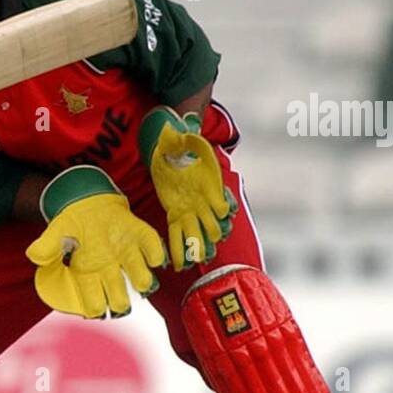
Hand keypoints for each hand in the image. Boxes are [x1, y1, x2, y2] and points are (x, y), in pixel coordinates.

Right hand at [24, 166, 164, 318]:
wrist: (89, 202)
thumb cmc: (73, 223)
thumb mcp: (56, 231)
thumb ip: (47, 246)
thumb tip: (34, 256)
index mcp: (89, 272)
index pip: (93, 300)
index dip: (96, 308)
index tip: (98, 311)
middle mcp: (111, 268)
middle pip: (119, 295)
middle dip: (121, 301)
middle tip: (121, 303)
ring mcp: (128, 254)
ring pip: (141, 278)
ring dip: (143, 282)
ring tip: (142, 284)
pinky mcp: (141, 237)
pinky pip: (153, 249)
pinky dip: (156, 255)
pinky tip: (154, 258)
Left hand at [139, 106, 236, 270]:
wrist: (169, 148)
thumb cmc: (180, 142)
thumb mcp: (184, 137)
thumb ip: (189, 137)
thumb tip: (188, 128)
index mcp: (210, 184)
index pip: (220, 200)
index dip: (222, 208)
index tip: (223, 214)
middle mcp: (203, 200)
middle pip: (212, 221)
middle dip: (213, 232)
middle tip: (211, 245)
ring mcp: (190, 209)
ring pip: (198, 231)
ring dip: (198, 245)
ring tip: (197, 259)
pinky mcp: (175, 214)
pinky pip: (178, 233)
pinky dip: (179, 248)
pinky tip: (178, 263)